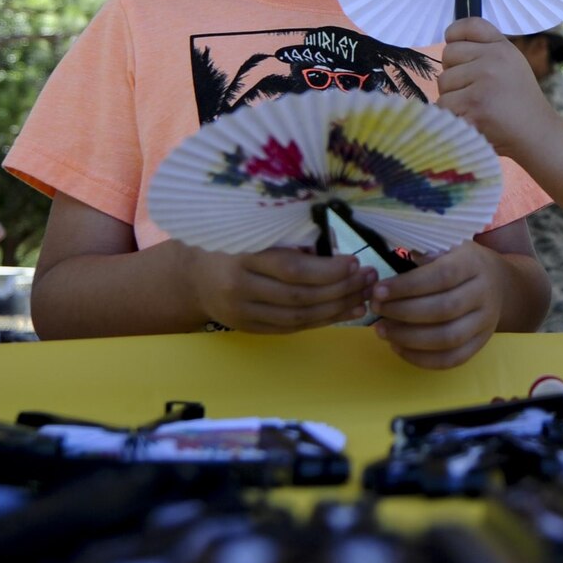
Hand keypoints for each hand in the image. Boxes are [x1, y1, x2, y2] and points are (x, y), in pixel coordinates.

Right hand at [178, 243, 375, 333]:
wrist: (193, 278)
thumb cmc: (231, 246)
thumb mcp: (252, 234)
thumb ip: (287, 241)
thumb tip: (334, 248)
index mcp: (242, 258)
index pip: (290, 269)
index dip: (327, 269)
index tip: (354, 262)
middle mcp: (240, 289)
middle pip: (299, 296)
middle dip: (340, 289)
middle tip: (369, 277)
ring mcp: (244, 314)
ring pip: (298, 318)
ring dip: (337, 308)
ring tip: (365, 296)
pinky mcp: (250, 329)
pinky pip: (292, 328)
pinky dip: (323, 321)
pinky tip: (347, 312)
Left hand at [370, 241, 508, 368]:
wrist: (501, 283)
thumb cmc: (463, 263)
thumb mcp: (448, 247)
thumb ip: (422, 257)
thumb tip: (394, 276)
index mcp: (473, 264)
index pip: (441, 277)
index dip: (407, 286)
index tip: (378, 291)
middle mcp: (484, 293)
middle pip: (444, 309)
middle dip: (403, 312)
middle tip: (376, 311)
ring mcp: (486, 322)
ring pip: (448, 338)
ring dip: (409, 338)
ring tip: (382, 331)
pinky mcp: (481, 343)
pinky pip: (452, 359)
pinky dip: (422, 358)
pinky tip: (398, 347)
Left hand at [437, 17, 557, 158]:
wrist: (536, 134)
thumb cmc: (518, 102)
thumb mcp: (511, 65)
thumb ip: (485, 51)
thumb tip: (450, 44)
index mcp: (503, 47)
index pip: (469, 25)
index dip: (455, 34)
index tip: (456, 50)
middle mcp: (494, 59)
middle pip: (448, 54)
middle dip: (454, 73)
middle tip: (472, 90)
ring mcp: (484, 82)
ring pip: (443, 82)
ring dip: (452, 97)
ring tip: (475, 107)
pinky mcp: (474, 105)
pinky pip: (443, 104)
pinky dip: (451, 115)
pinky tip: (470, 120)